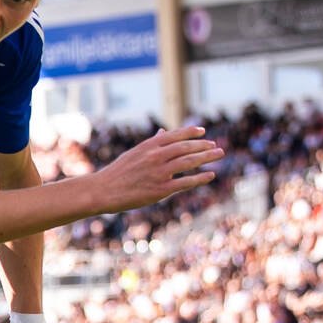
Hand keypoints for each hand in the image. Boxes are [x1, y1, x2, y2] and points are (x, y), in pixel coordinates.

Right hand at [96, 126, 223, 211]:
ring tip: (219, 154)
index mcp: (149, 146)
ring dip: (206, 157)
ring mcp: (159, 173)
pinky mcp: (161, 190)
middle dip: (203, 145)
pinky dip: (200, 178)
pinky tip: (210, 175)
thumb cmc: (118, 172)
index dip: (191, 132)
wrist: (103, 190)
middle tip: (216, 146)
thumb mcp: (134, 153)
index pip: (175, 135)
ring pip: (189, 162)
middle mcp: (156, 156)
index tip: (203, 132)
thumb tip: (163, 132)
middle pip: (186, 147)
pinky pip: (186, 182)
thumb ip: (151, 143)